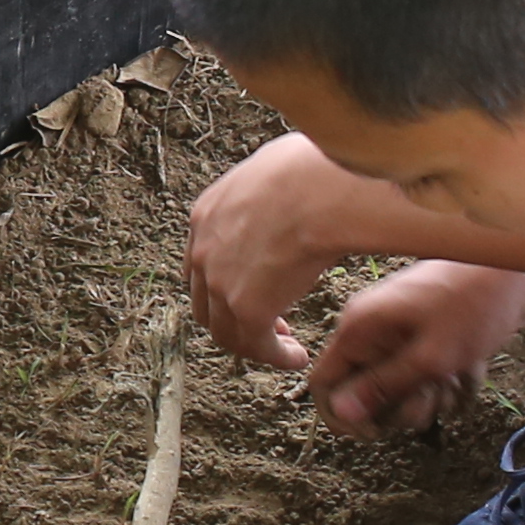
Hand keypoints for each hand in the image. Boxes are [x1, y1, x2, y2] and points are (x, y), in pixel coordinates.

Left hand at [186, 133, 395, 369]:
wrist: (321, 189)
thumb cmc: (314, 168)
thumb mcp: (274, 167)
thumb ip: (271, 188)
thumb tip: (295, 183)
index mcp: (208, 213)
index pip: (203, 262)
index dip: (226, 283)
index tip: (255, 290)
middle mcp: (203, 249)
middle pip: (207, 301)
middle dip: (236, 318)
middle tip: (271, 326)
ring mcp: (218, 280)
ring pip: (226, 330)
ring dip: (255, 344)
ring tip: (286, 350)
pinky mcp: (246, 308)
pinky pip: (255, 345)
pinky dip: (274, 356)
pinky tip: (296, 357)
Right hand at [301, 261, 524, 434]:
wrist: (520, 270)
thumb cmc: (475, 306)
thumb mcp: (430, 357)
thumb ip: (383, 386)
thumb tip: (341, 413)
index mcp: (361, 328)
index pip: (324, 383)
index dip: (344, 415)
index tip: (378, 432)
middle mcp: (375, 331)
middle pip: (369, 394)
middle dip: (403, 406)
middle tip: (433, 394)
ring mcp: (403, 334)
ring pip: (404, 390)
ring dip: (435, 398)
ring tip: (458, 377)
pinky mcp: (432, 339)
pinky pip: (431, 378)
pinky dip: (453, 383)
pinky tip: (472, 370)